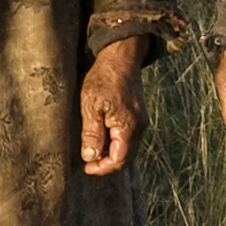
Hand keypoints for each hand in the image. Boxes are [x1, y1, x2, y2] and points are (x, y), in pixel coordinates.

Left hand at [80, 39, 147, 177]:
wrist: (120, 56)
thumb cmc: (105, 78)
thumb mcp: (91, 105)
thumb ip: (92, 133)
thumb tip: (91, 157)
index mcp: (129, 128)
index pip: (119, 160)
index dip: (102, 168)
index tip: (86, 168)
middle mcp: (138, 127)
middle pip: (125, 158)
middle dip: (107, 164)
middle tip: (88, 163)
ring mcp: (139, 121)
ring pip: (127, 148)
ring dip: (110, 154)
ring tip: (92, 152)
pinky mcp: (136, 115)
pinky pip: (127, 137)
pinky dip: (115, 144)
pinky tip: (101, 138)